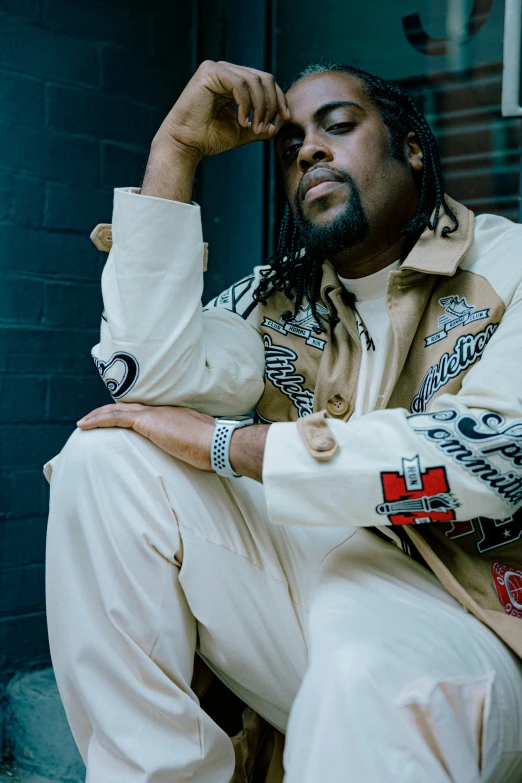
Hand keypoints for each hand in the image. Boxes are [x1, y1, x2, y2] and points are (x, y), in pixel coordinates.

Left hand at [77, 404, 214, 471]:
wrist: (219, 444)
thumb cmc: (214, 451)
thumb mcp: (198, 448)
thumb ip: (190, 449)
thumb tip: (192, 459)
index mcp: (174, 416)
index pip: (145, 413)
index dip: (128, 415)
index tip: (116, 420)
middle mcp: (162, 411)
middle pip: (128, 408)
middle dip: (108, 413)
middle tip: (92, 420)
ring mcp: (155, 414)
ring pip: (118, 410)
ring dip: (98, 416)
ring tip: (83, 423)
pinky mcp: (147, 421)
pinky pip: (116, 418)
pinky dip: (99, 420)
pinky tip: (85, 425)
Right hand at [155, 60, 289, 160]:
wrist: (185, 144)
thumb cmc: (208, 139)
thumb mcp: (241, 132)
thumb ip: (259, 126)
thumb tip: (277, 128)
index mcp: (234, 81)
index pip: (265, 82)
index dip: (279, 99)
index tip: (285, 119)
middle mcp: (227, 71)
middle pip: (264, 78)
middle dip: (271, 104)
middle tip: (267, 127)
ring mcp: (218, 69)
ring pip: (254, 81)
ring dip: (260, 108)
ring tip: (255, 128)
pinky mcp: (209, 72)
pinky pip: (239, 83)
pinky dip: (246, 104)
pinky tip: (242, 121)